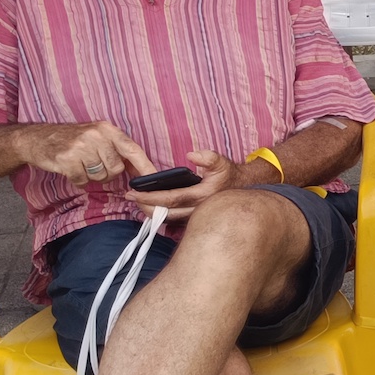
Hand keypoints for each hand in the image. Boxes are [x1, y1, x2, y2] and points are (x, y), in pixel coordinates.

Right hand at [21, 121, 155, 187]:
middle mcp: (96, 135)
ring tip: (80, 164)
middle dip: (106, 173)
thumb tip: (142, 172)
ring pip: (100, 176)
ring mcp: (81, 146)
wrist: (36, 138)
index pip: (133, 150)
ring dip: (91, 176)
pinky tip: (70, 169)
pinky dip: (78, 180)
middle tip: (92, 164)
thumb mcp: (97, 137)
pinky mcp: (67, 159)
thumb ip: (118, 151)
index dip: (145, 167)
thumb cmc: (72, 140)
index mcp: (108, 129)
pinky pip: (82, 181)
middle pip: (116, 169)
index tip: (154, 180)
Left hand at [128, 149, 244, 222]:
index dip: (150, 197)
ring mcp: (196, 216)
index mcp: (202, 195)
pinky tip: (152, 208)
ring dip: (151, 213)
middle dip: (145, 207)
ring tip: (138, 203)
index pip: (170, 198)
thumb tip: (191, 155)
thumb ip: (208, 157)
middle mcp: (197, 210)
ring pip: (169, 219)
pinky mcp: (194, 218)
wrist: (244, 191)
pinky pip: (174, 220)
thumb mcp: (222, 163)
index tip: (133, 193)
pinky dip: (161, 215)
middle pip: (165, 214)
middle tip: (130, 199)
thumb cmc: (230, 176)